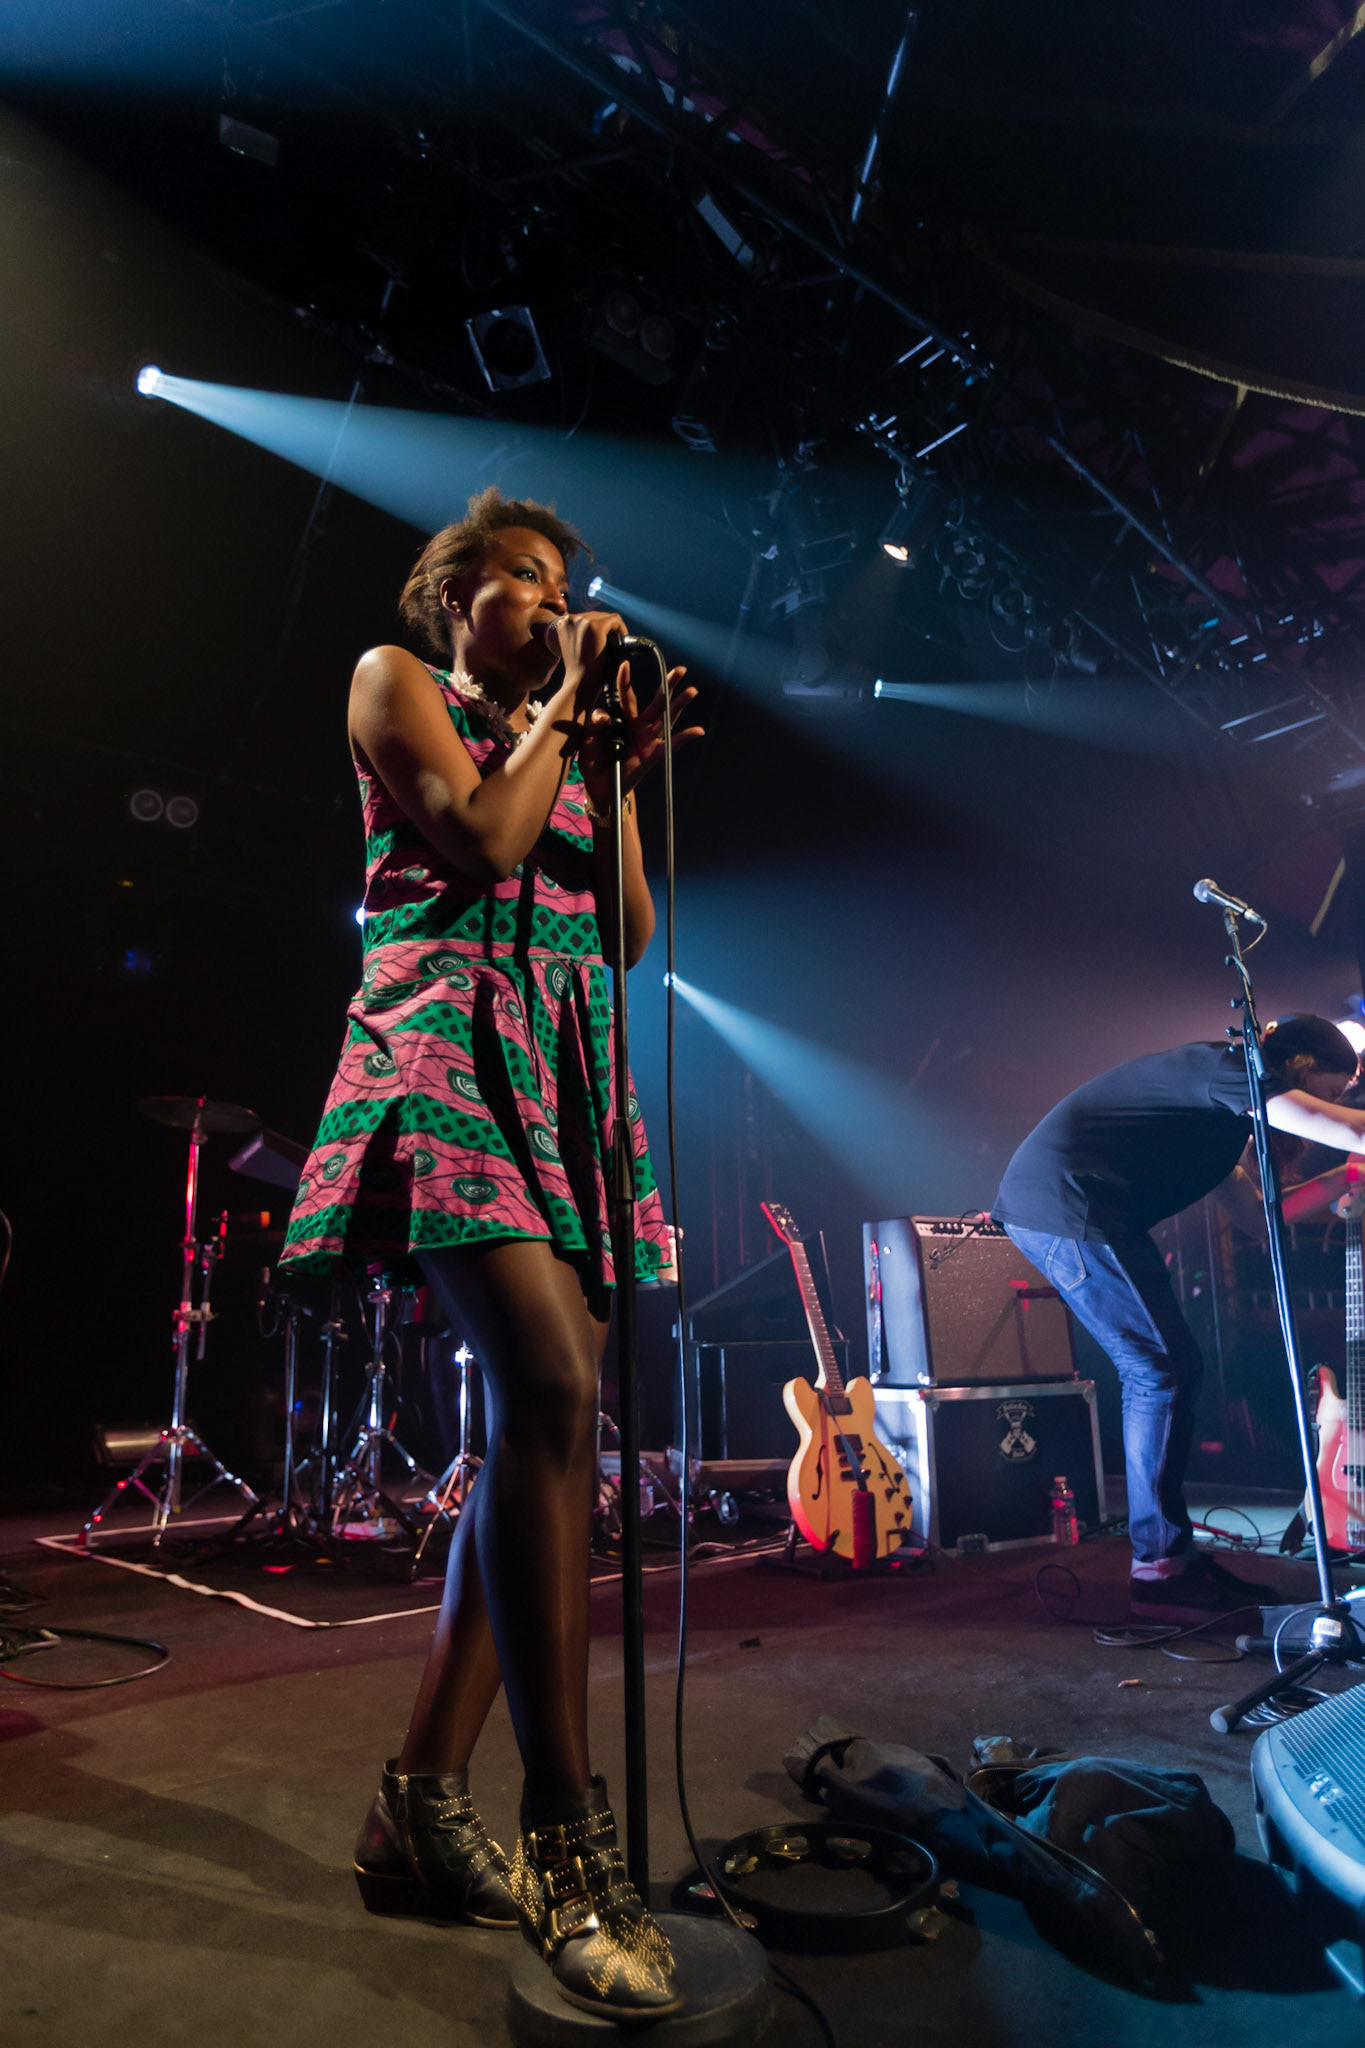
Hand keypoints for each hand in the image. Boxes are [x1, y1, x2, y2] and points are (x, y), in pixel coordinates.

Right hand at [549, 611, 629, 711]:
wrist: (580, 682)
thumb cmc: (580, 670)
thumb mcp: (576, 647)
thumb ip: (582, 635)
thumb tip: (600, 628)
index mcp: (562, 623)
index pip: (587, 618)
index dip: (598, 629)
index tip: (603, 641)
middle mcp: (570, 619)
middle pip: (597, 616)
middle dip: (607, 629)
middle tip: (612, 644)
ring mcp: (583, 621)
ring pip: (607, 617)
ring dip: (614, 630)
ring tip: (615, 645)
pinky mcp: (596, 626)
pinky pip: (615, 620)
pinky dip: (621, 629)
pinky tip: (620, 642)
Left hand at [578, 664, 702, 810]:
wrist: (599, 787)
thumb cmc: (594, 761)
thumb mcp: (588, 739)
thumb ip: (595, 723)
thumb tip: (605, 714)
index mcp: (622, 719)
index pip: (626, 696)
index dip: (625, 681)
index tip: (624, 664)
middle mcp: (639, 725)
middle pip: (656, 702)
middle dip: (668, 685)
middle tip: (680, 670)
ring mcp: (648, 739)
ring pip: (667, 718)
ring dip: (679, 704)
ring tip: (691, 690)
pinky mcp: (654, 755)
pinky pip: (672, 745)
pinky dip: (684, 738)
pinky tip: (698, 730)